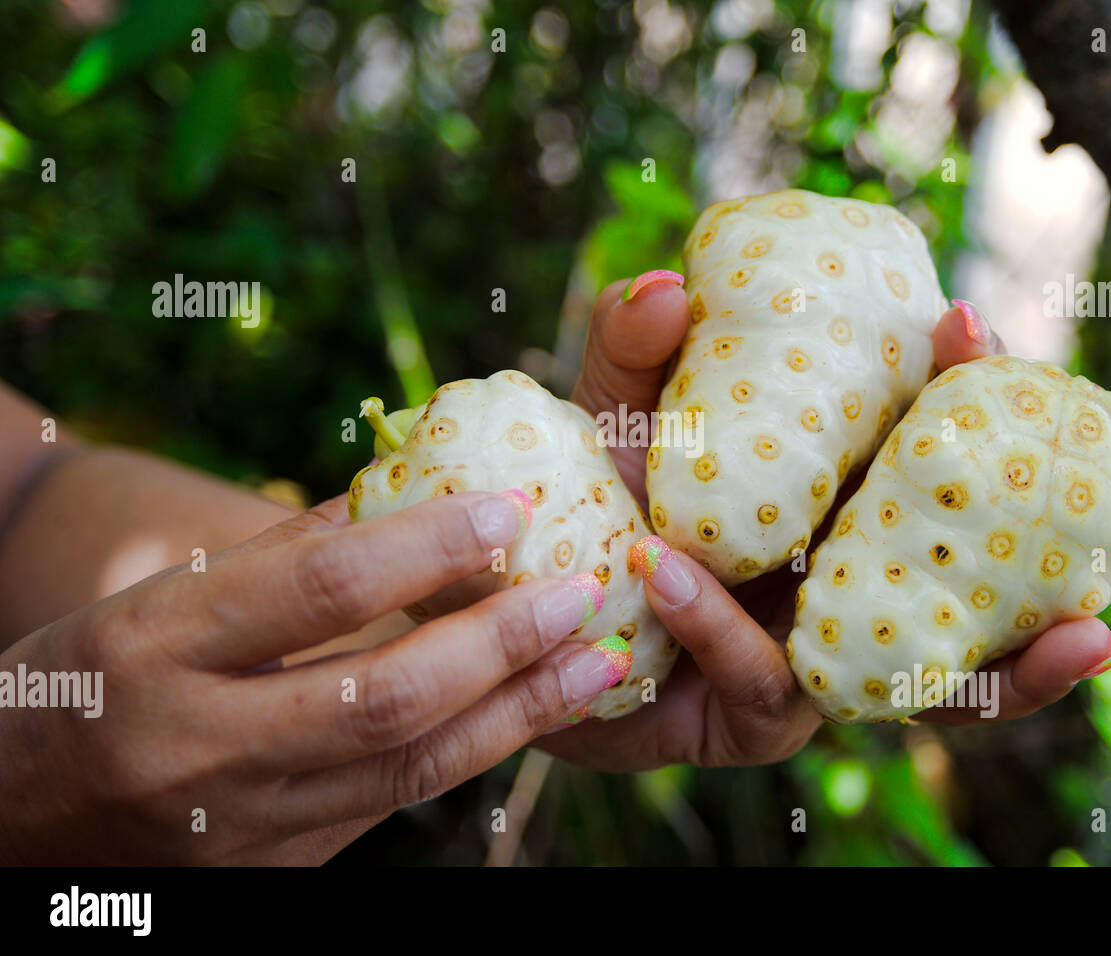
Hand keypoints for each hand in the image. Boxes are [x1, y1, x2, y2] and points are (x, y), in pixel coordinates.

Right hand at [0, 491, 626, 862]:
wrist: (9, 822)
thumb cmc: (81, 685)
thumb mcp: (150, 601)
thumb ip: (280, 557)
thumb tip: (407, 495)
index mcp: (155, 646)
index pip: (320, 587)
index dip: (430, 544)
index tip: (512, 505)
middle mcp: (198, 743)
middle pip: (386, 695)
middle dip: (503, 642)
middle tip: (585, 589)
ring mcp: (240, 823)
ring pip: (410, 767)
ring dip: (520, 710)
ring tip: (598, 659)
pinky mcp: (277, 869)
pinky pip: (396, 803)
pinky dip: (473, 749)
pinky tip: (530, 708)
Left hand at [544, 279, 1110, 770]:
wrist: (526, 613)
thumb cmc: (594, 504)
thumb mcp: (614, 415)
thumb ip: (637, 353)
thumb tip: (672, 283)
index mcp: (845, 496)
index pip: (939, 452)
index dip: (977, 402)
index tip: (969, 329)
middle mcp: (853, 576)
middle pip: (993, 572)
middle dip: (1092, 555)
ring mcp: (820, 651)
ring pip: (937, 668)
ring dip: (1018, 661)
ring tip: (1088, 631)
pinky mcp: (758, 715)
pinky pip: (766, 679)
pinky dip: (732, 631)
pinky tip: (674, 571)